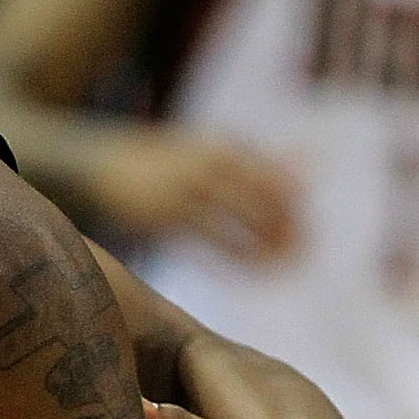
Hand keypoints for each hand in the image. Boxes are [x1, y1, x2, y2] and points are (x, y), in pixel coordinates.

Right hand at [88, 124, 299, 259]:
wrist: (102, 166)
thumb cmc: (169, 162)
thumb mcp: (214, 151)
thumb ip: (261, 159)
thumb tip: (315, 162)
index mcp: (224, 149)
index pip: (278, 180)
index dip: (299, 210)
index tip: (309, 232)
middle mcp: (208, 168)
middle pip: (266, 203)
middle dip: (288, 232)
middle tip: (300, 258)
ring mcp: (186, 195)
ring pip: (242, 228)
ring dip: (265, 251)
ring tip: (278, 269)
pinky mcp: (166, 222)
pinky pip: (213, 245)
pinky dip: (236, 260)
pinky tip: (248, 270)